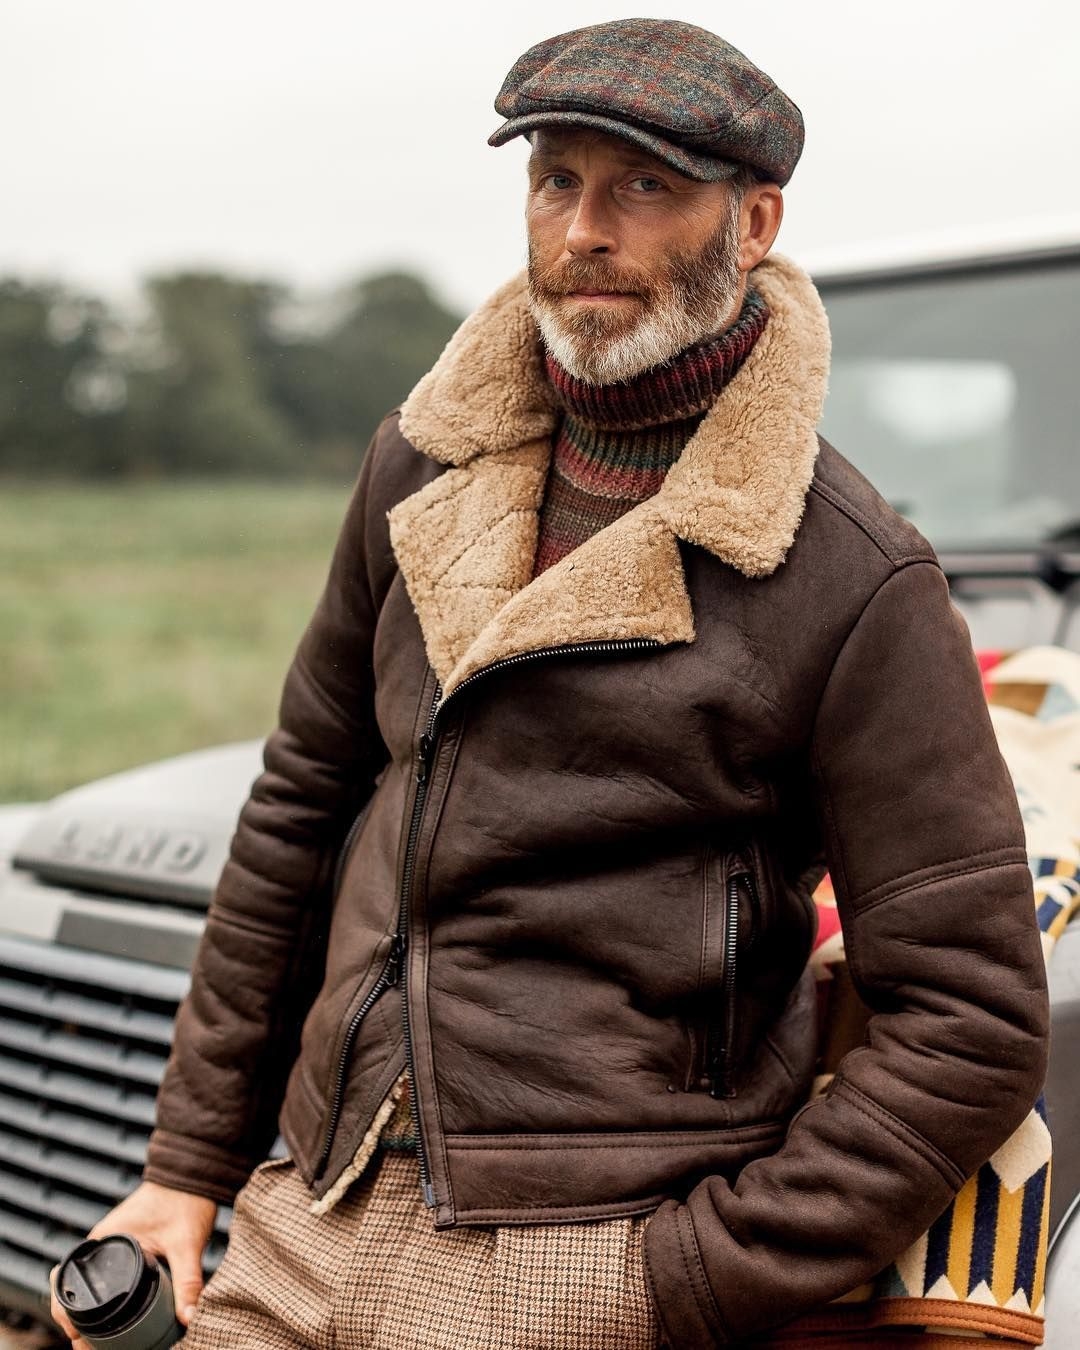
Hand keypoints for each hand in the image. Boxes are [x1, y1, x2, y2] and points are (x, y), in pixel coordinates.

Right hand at [49, 1181, 216, 1347]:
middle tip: (89, 1348)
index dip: (66, 1316)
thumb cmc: (185, 1199)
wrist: (192, 1173)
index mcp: (103, 1241)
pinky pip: (104, 1279)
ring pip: (89, 1286)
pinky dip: (104, 1300)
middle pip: (75, 1289)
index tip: (77, 1340)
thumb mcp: (187, 1243)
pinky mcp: (123, 1249)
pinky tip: (114, 1321)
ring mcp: (110, 1247)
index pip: (68, 1282)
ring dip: (89, 1313)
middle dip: (77, 1322)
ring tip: (98, 1342)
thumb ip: (188, 1281)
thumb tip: (189, 1318)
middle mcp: (101, 1245)